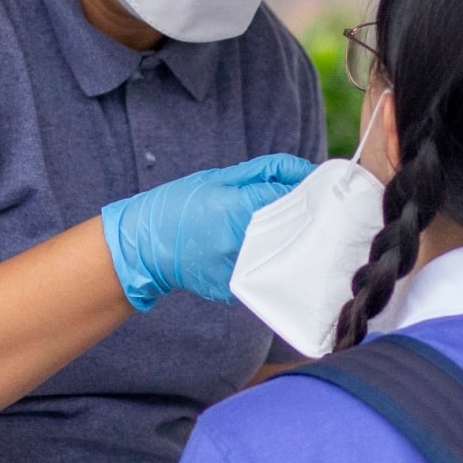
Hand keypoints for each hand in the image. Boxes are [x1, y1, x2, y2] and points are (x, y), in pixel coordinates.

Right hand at [101, 153, 314, 308]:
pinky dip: (267, 259)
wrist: (143, 248)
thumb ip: (265, 174)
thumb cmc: (178, 206)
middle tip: (312, 207)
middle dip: (306, 217)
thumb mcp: (219, 179)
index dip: (308, 189)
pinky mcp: (235, 289)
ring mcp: (238, 270)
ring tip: (287, 228)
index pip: (289, 198)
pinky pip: (264, 271)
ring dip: (290, 240)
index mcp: (236, 210)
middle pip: (294, 229)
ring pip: (282, 253)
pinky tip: (260, 249)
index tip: (320, 186)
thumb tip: (305, 172)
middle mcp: (240, 243)